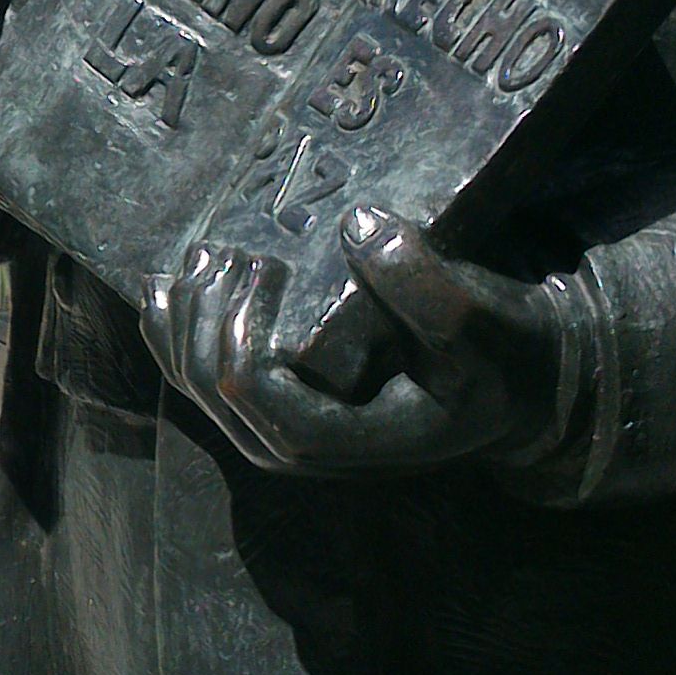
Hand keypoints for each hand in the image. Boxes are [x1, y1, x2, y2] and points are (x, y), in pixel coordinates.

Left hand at [138, 207, 574, 474]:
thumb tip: (360, 225)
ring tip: (202, 255)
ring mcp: (282, 431)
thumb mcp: (487, 325)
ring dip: (185, 318)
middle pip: (212, 389)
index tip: (267, 265)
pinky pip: (202, 376)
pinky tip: (162, 289)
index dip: (239, 330)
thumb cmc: (502, 356)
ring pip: (195, 384)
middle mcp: (302, 448)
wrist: (513, 380)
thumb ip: (431, 288)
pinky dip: (176, 332)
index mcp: (347, 442)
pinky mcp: (277, 404)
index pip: (255, 396)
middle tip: (225, 249)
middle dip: (205, 313)